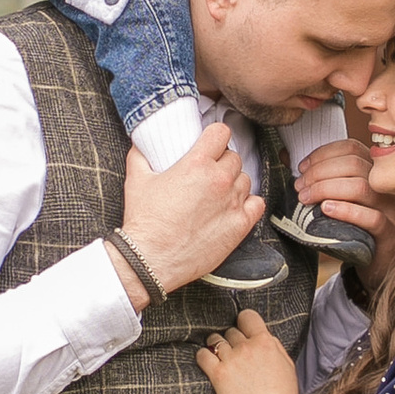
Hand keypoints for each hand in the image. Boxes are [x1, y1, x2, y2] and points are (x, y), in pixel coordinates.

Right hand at [116, 125, 263, 297]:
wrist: (151, 259)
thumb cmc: (144, 222)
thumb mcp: (137, 180)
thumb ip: (140, 156)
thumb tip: (140, 144)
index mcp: (197, 164)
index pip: (221, 133)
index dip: (215, 136)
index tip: (211, 143)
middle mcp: (219, 180)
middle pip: (234, 158)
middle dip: (222, 162)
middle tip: (208, 174)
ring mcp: (232, 203)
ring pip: (245, 179)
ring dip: (234, 183)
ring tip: (218, 193)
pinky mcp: (240, 225)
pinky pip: (257, 204)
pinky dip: (248, 203)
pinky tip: (234, 207)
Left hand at [196, 309, 304, 393]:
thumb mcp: (287, 365)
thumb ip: (273, 346)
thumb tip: (260, 337)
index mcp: (266, 342)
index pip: (247, 316)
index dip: (243, 322)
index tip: (242, 330)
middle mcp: (248, 347)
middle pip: (231, 331)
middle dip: (232, 340)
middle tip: (235, 354)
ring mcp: (231, 360)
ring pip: (215, 340)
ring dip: (216, 347)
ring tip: (221, 359)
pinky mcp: (218, 375)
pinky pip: (202, 355)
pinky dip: (203, 357)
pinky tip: (208, 364)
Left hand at [293, 134, 394, 251]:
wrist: (374, 261)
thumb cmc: (352, 225)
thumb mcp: (337, 197)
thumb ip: (317, 176)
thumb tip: (284, 156)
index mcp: (375, 170)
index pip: (351, 148)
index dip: (323, 154)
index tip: (301, 167)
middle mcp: (386, 185)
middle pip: (354, 165)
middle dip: (320, 172)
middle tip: (299, 186)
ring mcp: (392, 208)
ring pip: (361, 188)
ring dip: (326, 189)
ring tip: (305, 198)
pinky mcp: (390, 232)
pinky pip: (371, 218)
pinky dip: (345, 211)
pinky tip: (325, 210)